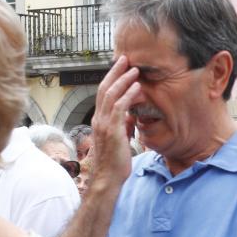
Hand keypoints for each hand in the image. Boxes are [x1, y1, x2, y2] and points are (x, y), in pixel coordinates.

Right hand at [90, 55, 140, 188]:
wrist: (109, 178)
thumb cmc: (116, 162)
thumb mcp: (121, 139)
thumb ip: (124, 126)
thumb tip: (131, 117)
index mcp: (100, 120)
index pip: (103, 94)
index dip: (111, 79)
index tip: (121, 67)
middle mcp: (99, 119)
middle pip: (104, 88)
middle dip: (115, 72)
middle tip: (125, 58)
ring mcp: (104, 124)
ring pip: (111, 94)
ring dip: (123, 80)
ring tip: (134, 69)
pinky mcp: (112, 130)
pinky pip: (120, 107)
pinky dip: (128, 95)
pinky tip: (137, 87)